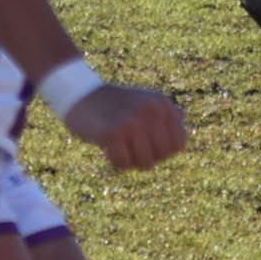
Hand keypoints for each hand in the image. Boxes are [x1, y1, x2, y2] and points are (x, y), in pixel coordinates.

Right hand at [61, 83, 187, 171]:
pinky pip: (123, 165)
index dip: (163, 150)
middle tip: (129, 144)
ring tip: (118, 145)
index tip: (146, 142)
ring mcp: (132, 121)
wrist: (79, 95)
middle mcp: (151, 110)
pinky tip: (106, 147)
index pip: (178, 145)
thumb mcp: (144, 102)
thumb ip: (166, 114)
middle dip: (146, 157)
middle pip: (162, 157)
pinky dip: (114, 162)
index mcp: (162, 104)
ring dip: (130, 160)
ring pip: (145, 163)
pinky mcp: (112, 133)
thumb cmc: (113, 104)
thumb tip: (182, 124)